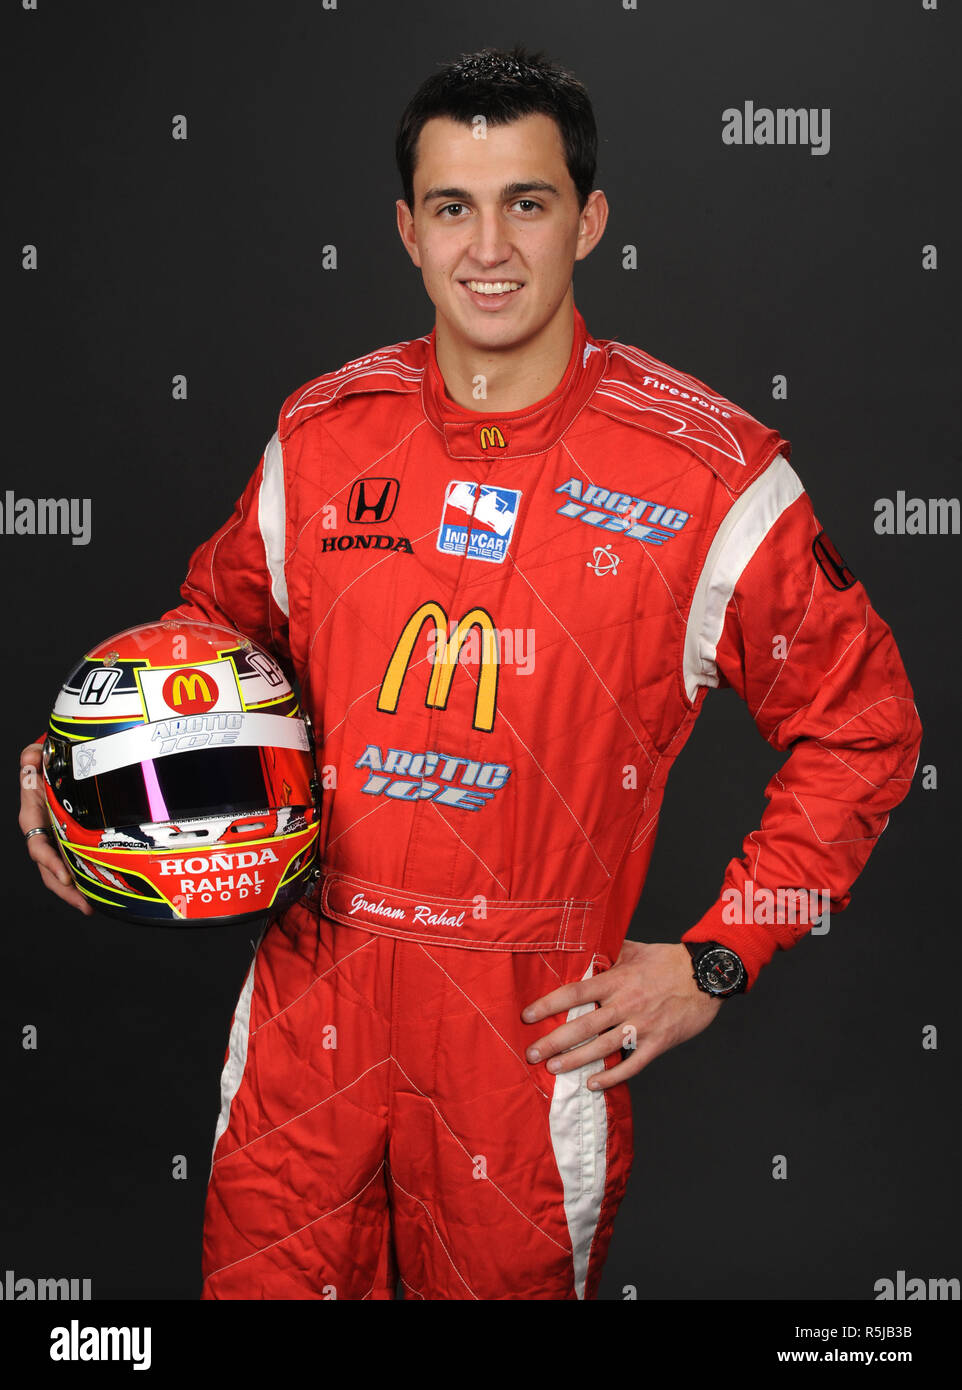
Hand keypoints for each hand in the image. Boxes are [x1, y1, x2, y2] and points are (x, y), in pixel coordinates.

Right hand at [19, 742, 92, 915]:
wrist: (64, 758)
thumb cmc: (52, 758)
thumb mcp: (43, 754)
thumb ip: (34, 755)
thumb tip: (30, 758)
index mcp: (33, 813)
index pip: (37, 842)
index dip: (48, 861)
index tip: (63, 877)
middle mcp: (44, 829)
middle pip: (49, 866)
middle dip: (64, 889)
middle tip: (83, 904)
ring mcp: (58, 836)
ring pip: (62, 869)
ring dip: (75, 890)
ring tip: (91, 907)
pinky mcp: (74, 838)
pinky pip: (78, 860)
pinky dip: (86, 876)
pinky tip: (102, 891)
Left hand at [522, 939, 720, 1089]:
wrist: (706, 974)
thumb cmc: (668, 960)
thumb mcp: (634, 949)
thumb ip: (608, 952)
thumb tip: (583, 948)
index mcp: (616, 979)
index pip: (575, 992)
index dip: (549, 1005)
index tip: (528, 1015)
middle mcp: (625, 1003)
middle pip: (583, 1025)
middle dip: (554, 1041)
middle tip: (532, 1053)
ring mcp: (642, 1025)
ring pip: (602, 1047)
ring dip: (575, 1060)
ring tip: (553, 1069)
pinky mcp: (659, 1042)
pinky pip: (632, 1064)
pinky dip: (612, 1077)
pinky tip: (593, 1083)